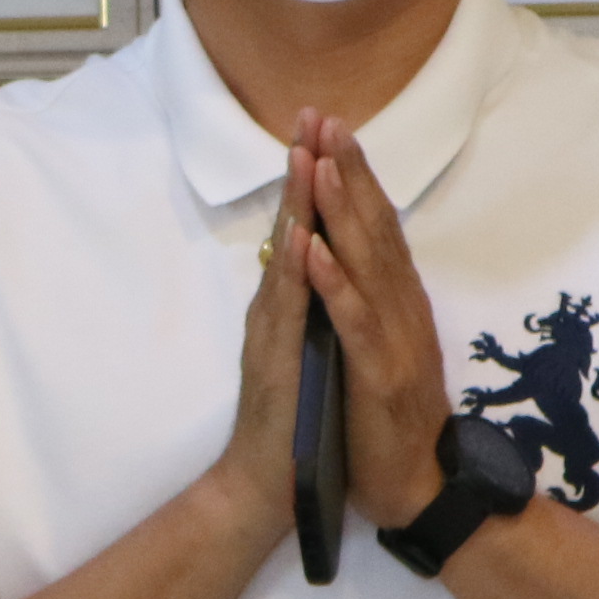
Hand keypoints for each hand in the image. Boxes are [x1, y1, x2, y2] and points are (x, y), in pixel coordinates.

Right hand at [206, 119, 318, 545]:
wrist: (268, 484)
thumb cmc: (294, 424)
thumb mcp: (305, 353)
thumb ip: (303, 309)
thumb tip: (307, 266)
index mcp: (297, 304)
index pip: (311, 230)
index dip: (321, 179)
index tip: (330, 131)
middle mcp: (281, 309)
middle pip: (296, 227)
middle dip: (307, 169)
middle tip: (312, 114)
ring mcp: (276, 332)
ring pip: (289, 257)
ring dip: (297, 203)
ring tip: (303, 152)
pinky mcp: (278, 362)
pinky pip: (289, 311)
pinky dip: (296, 272)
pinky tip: (299, 236)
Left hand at [295, 113, 455, 526]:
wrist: (409, 486)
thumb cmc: (379, 418)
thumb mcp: (370, 346)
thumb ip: (363, 300)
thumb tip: (341, 253)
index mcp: (396, 302)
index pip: (374, 226)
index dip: (354, 176)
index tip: (329, 127)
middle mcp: (401, 309)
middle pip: (374, 227)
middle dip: (349, 171)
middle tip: (325, 117)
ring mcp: (394, 339)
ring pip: (367, 262)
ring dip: (342, 209)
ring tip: (319, 160)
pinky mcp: (380, 374)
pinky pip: (353, 321)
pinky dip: (334, 282)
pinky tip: (313, 250)